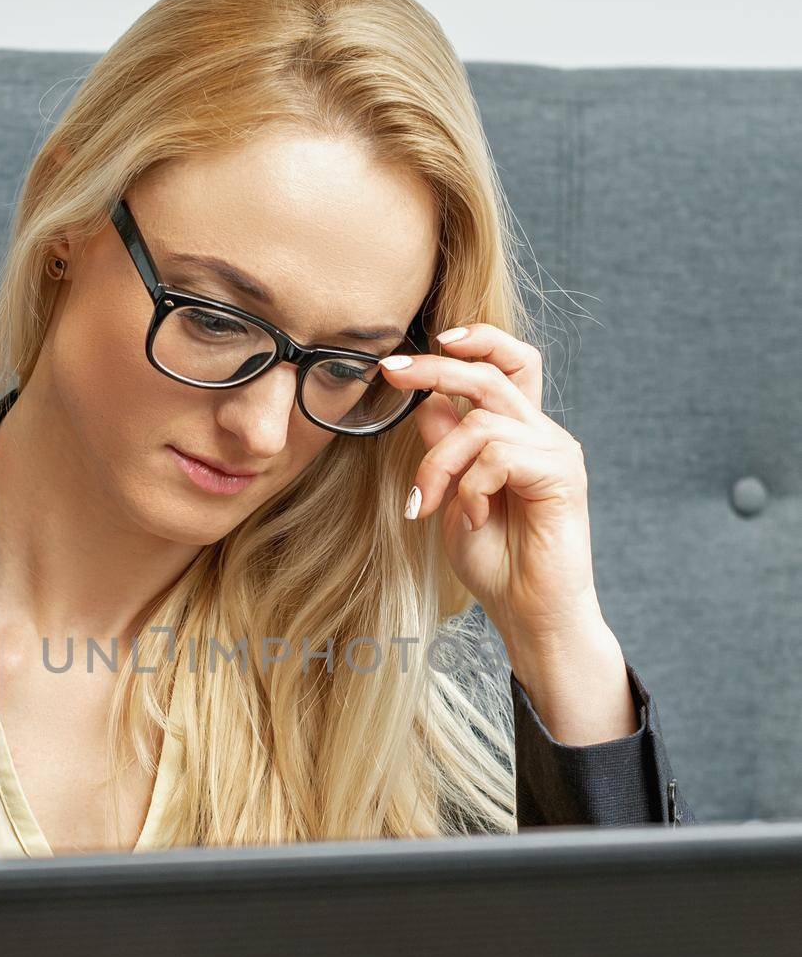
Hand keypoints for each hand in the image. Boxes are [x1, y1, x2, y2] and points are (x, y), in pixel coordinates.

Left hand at [383, 322, 602, 652]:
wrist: (530, 614)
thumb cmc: (497, 563)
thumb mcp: (454, 497)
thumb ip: (446, 450)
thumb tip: (427, 403)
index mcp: (521, 434)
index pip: (509, 364)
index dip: (475, 342)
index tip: (425, 345)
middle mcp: (544, 434)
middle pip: (492, 374)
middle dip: (436, 368)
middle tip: (392, 372)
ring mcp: (557, 451)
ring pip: (483, 422)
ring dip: (440, 462)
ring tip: (429, 504)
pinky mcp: (563, 474)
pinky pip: (499, 456)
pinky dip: (471, 487)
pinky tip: (472, 519)